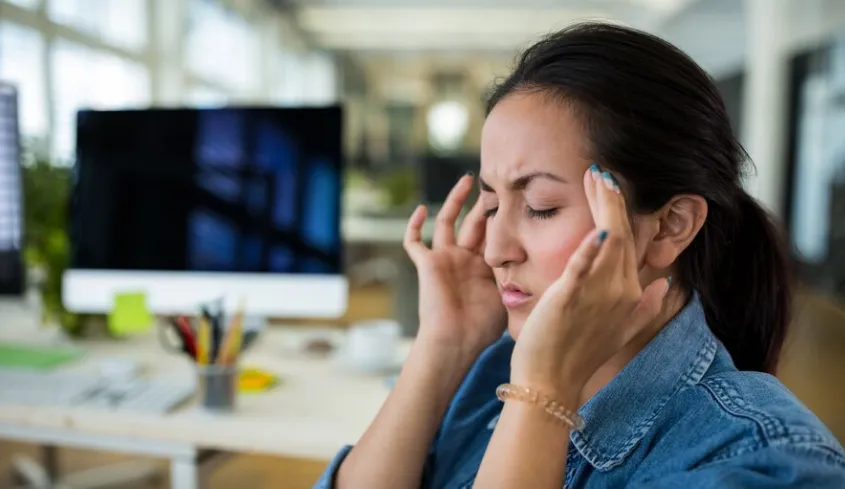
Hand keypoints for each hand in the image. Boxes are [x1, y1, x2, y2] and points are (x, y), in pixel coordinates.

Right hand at [403, 174, 506, 354]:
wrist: (454, 341)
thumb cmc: (481, 328)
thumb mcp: (507, 300)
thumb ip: (519, 282)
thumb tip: (548, 273)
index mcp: (484, 268)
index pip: (494, 235)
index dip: (503, 218)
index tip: (516, 199)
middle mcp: (464, 260)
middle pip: (474, 223)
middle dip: (484, 203)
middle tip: (495, 182)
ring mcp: (445, 260)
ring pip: (447, 222)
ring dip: (455, 200)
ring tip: (467, 180)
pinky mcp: (427, 264)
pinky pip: (414, 241)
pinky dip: (414, 225)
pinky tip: (421, 208)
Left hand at [510, 165, 669, 395]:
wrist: (551, 381)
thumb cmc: (577, 354)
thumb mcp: (621, 330)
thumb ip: (646, 307)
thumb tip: (666, 285)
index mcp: (631, 294)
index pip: (629, 242)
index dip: (620, 212)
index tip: (609, 187)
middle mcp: (620, 291)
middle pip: (621, 234)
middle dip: (611, 199)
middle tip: (600, 171)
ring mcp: (598, 295)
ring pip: (608, 241)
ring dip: (603, 207)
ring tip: (596, 177)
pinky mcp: (571, 298)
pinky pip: (583, 268)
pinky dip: (591, 247)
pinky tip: (597, 225)